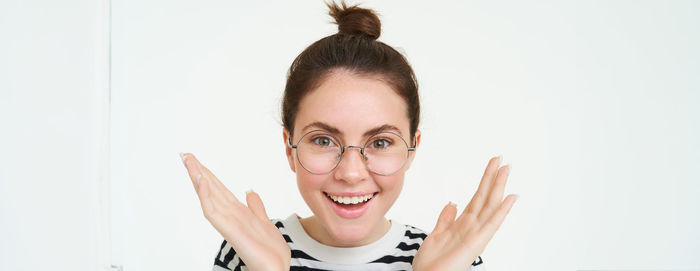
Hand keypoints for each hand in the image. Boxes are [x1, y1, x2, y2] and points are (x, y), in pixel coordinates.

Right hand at [180, 153, 290, 270]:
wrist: (276, 269)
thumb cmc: (270, 252)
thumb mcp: (265, 222)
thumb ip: (256, 207)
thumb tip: (249, 191)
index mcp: (238, 212)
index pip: (219, 189)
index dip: (208, 174)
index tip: (196, 159)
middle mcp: (231, 215)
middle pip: (211, 189)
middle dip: (198, 171)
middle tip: (185, 154)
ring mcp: (228, 222)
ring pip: (208, 196)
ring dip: (198, 178)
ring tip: (189, 161)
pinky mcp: (229, 231)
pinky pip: (213, 212)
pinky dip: (206, 196)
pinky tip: (201, 182)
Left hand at [412, 156, 517, 270]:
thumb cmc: (431, 264)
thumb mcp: (436, 235)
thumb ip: (445, 219)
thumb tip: (452, 204)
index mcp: (463, 225)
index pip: (477, 198)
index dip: (485, 181)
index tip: (492, 164)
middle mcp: (472, 228)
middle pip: (486, 198)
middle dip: (494, 178)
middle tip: (503, 160)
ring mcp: (476, 235)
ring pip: (490, 205)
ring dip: (499, 187)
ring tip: (507, 169)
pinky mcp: (476, 244)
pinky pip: (492, 224)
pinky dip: (502, 211)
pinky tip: (511, 198)